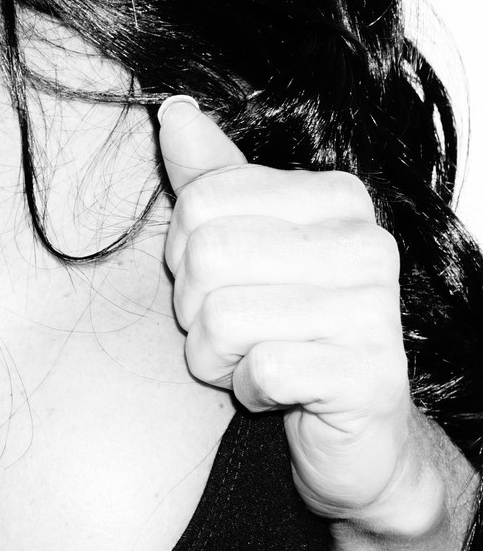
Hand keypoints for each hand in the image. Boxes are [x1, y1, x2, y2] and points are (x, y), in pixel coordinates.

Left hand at [158, 96, 445, 537]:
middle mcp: (366, 243)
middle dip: (196, 310)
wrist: (354, 439)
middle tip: (235, 331)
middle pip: (206, 255)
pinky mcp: (370, 376)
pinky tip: (279, 392)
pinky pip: (260, 370)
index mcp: (336, 197)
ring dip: (218, 357)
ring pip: (224, 317)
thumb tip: (174, 111)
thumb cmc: (289, 332)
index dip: (184, 253)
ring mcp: (376, 309)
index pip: (202, 198)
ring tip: (254, 361)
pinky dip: (250, 391)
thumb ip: (211, 178)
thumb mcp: (244, 245)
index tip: (220, 281)